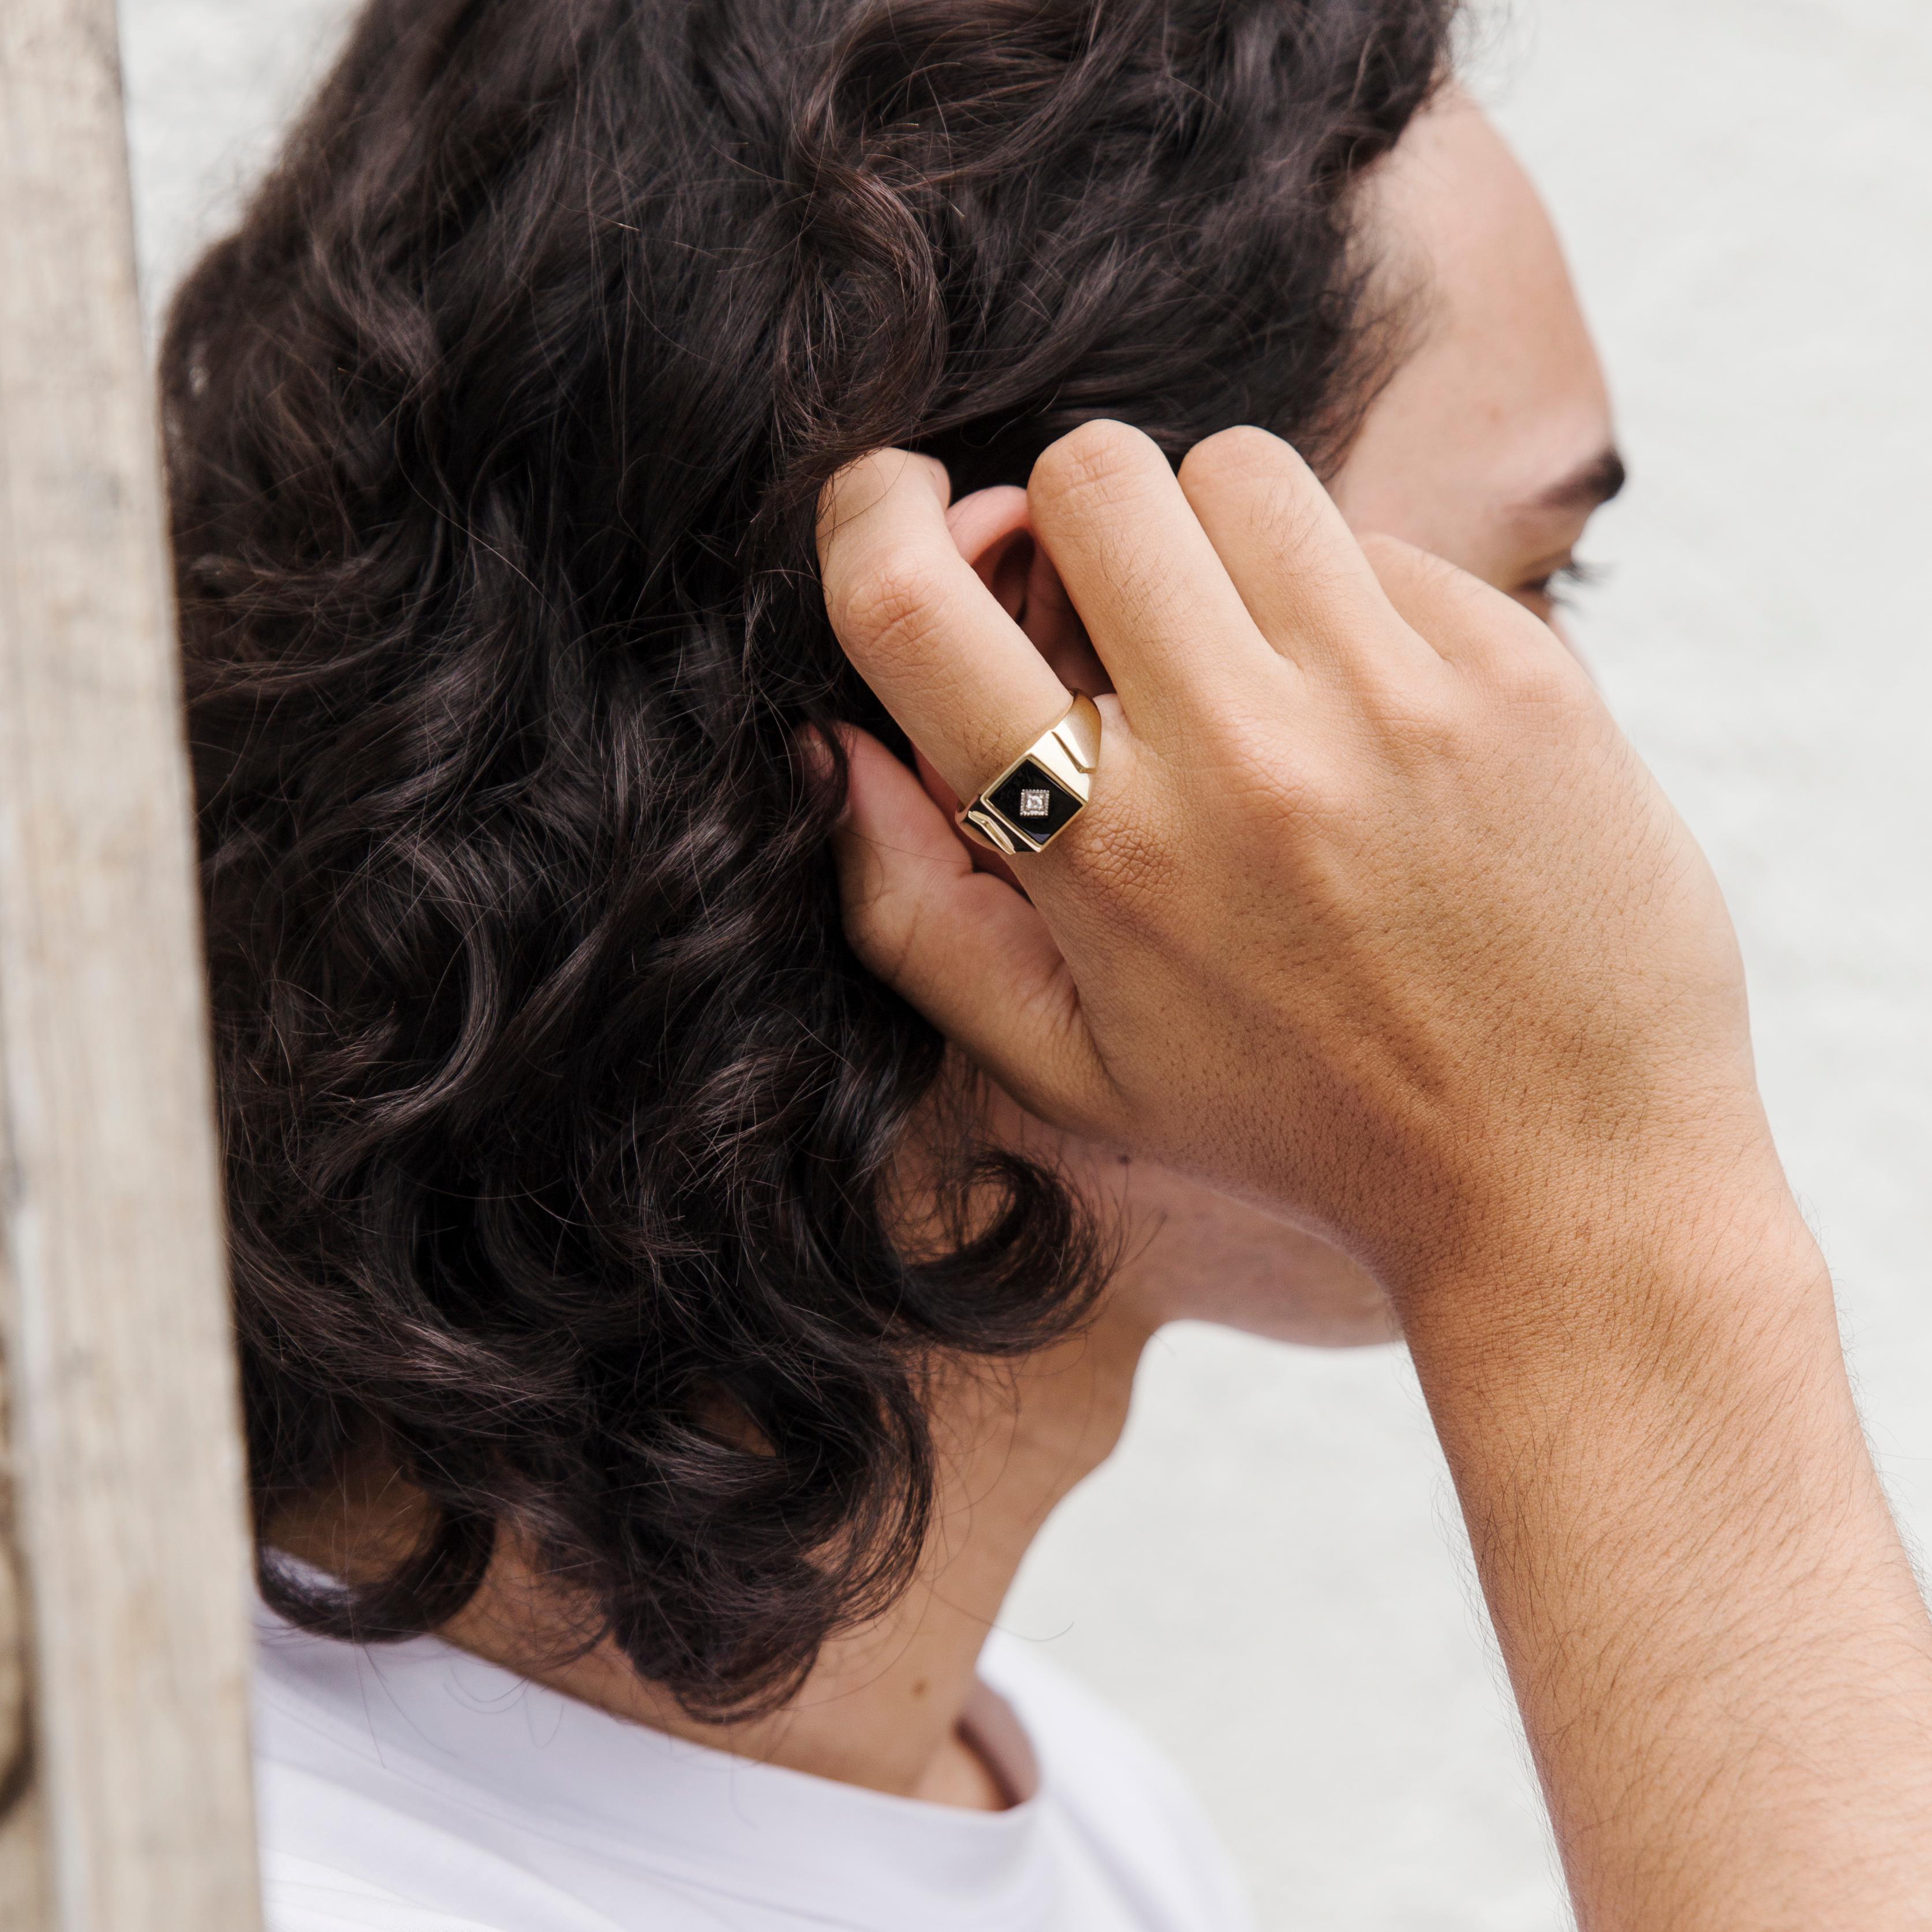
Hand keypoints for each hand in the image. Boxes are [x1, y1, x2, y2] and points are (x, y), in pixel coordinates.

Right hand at [818, 421, 1766, 1295]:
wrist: (1562, 1174)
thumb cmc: (1295, 1124)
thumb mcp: (1069, 1066)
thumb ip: (914, 914)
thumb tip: (834, 742)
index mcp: (1102, 854)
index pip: (911, 605)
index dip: (869, 516)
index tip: (898, 501)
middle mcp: (1237, 754)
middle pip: (1089, 476)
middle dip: (1076, 526)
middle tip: (1120, 621)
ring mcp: (1390, 697)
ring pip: (1238, 469)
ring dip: (1217, 544)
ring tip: (1258, 665)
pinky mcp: (1516, 669)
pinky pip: (1381, 538)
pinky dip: (1352, 599)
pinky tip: (1380, 719)